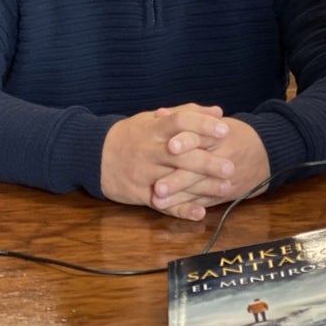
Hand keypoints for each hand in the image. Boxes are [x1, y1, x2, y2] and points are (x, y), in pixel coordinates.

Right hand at [101, 103, 264, 220]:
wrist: (95, 155)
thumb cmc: (133, 134)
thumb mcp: (155, 118)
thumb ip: (187, 113)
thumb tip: (218, 112)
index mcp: (155, 128)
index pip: (180, 121)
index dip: (202, 124)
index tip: (224, 129)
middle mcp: (150, 150)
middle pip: (181, 155)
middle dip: (207, 162)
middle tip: (230, 167)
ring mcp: (145, 173)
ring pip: (175, 181)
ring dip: (201, 187)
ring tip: (225, 188)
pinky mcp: (141, 194)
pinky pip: (163, 204)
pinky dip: (181, 209)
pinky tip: (200, 213)